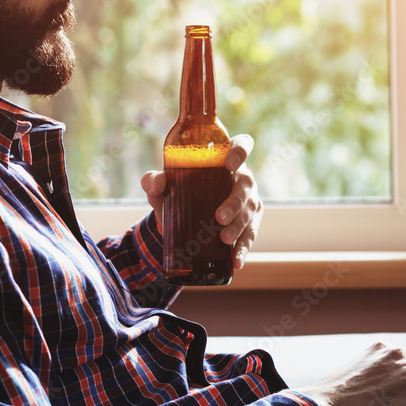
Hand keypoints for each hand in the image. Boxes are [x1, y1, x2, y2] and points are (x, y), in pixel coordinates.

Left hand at [140, 134, 263, 269]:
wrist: (179, 220)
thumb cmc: (176, 193)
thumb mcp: (162, 187)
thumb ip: (154, 181)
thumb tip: (155, 182)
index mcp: (224, 159)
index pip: (242, 145)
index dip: (241, 151)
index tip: (229, 164)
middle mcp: (241, 177)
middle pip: (247, 183)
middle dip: (235, 202)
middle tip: (219, 218)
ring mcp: (249, 199)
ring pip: (251, 210)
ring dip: (240, 226)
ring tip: (225, 240)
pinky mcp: (250, 222)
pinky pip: (251, 234)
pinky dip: (243, 248)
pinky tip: (236, 261)